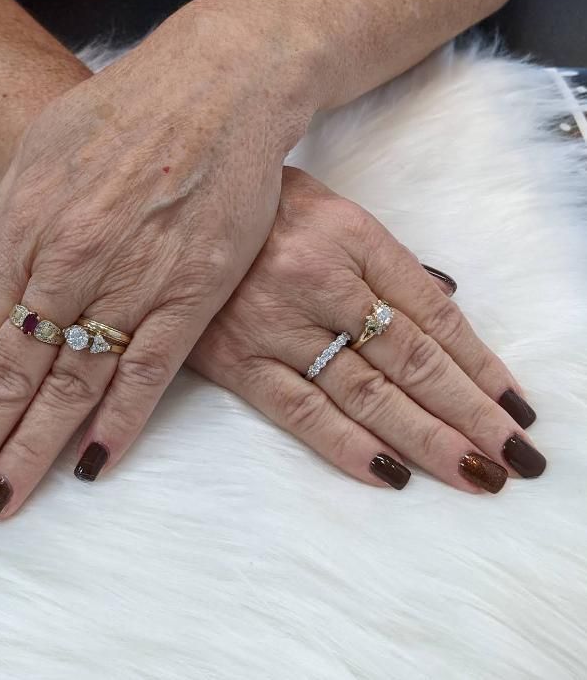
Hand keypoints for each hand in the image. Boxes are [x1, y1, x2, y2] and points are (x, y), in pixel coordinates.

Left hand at [0, 4, 307, 534]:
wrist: (215, 88)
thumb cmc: (123, 114)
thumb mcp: (41, 154)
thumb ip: (10, 228)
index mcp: (24, 225)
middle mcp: (68, 261)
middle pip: (10, 373)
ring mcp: (131, 280)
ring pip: (70, 384)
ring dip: (31, 450)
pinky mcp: (191, 292)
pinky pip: (148, 371)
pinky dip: (118, 420)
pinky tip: (88, 465)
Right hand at [188, 167, 544, 492]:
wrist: (172, 211)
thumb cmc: (262, 210)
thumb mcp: (333, 212)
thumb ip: (387, 263)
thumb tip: (446, 307)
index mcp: (351, 236)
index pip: (431, 312)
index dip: (479, 362)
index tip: (514, 404)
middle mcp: (319, 280)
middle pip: (408, 357)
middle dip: (468, 412)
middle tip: (513, 459)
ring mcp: (275, 323)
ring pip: (364, 391)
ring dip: (424, 438)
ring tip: (474, 473)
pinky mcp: (235, 359)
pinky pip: (298, 409)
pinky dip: (346, 446)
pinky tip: (390, 474)